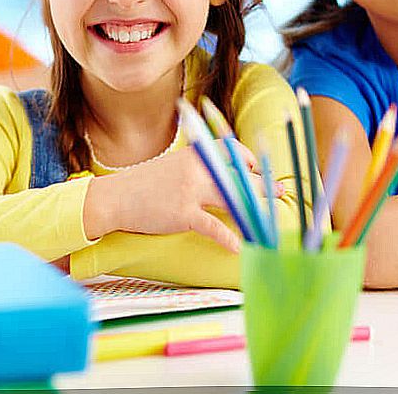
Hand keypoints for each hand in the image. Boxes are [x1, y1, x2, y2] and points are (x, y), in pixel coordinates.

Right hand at [83, 139, 284, 252]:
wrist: (116, 197)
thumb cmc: (147, 183)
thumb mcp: (176, 165)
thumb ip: (201, 166)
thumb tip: (229, 174)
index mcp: (195, 153)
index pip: (233, 150)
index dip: (251, 160)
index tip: (261, 171)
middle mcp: (196, 168)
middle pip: (239, 174)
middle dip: (263, 184)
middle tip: (281, 191)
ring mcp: (190, 191)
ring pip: (233, 198)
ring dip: (254, 209)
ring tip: (269, 220)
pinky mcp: (183, 214)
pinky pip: (213, 226)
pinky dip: (229, 237)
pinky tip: (240, 247)